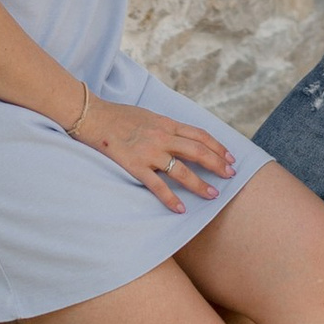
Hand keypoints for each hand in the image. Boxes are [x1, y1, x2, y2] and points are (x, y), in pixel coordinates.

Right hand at [84, 101, 236, 215]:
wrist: (93, 116)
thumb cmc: (118, 116)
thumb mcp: (148, 115)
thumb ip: (165, 126)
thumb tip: (180, 137)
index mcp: (166, 123)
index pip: (199, 135)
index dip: (218, 147)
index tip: (230, 157)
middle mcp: (162, 137)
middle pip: (198, 151)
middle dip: (217, 164)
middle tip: (230, 175)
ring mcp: (149, 152)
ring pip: (182, 170)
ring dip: (200, 184)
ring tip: (213, 194)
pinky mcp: (135, 166)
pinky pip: (157, 186)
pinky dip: (170, 199)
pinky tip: (180, 209)